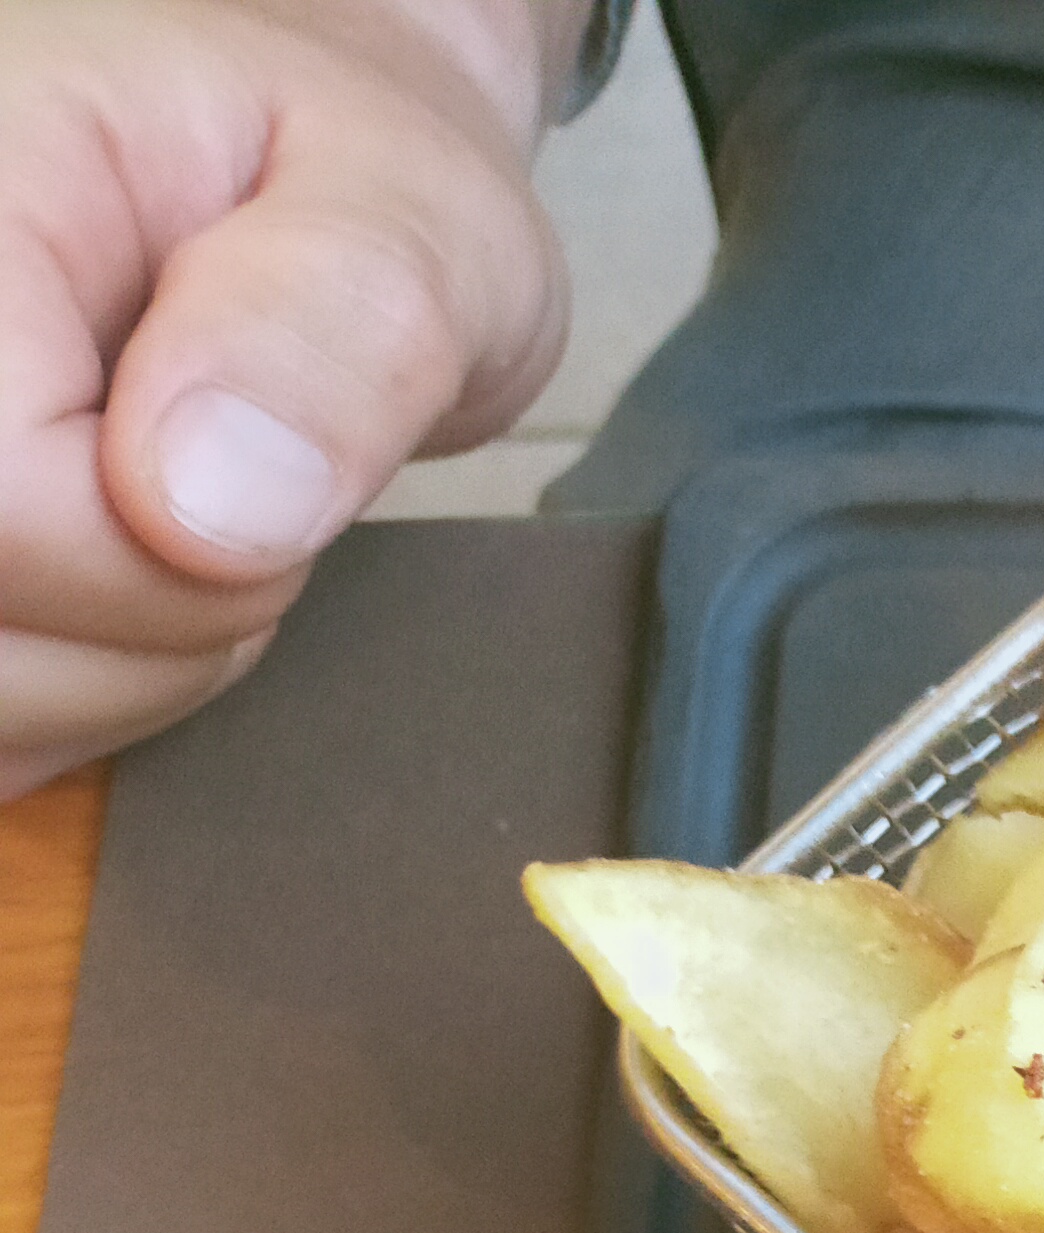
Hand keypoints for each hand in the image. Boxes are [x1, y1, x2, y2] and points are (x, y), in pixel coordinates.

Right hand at [0, 0, 576, 800]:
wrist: (299, 189)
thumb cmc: (350, 182)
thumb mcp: (414, 216)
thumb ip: (337, 327)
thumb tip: (211, 499)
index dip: (163, 562)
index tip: (274, 473)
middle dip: (156, 626)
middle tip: (247, 490)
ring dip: (130, 666)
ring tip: (196, 514)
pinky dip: (84, 694)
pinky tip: (129, 570)